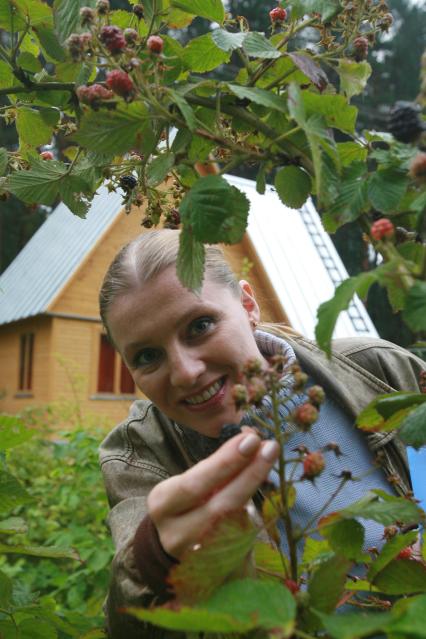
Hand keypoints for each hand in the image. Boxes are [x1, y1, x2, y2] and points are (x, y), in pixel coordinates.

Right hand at [147, 431, 278, 557]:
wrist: (174, 549)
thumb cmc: (186, 505)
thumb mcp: (187, 484)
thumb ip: (215, 467)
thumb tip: (249, 440)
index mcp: (163, 504)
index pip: (195, 483)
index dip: (225, 462)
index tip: (250, 439)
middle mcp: (177, 533)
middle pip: (219, 506)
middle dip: (248, 474)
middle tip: (270, 447)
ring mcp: (198, 556)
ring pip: (234, 525)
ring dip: (257, 493)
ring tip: (271, 462)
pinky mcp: (219, 568)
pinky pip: (244, 540)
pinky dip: (258, 513)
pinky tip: (269, 490)